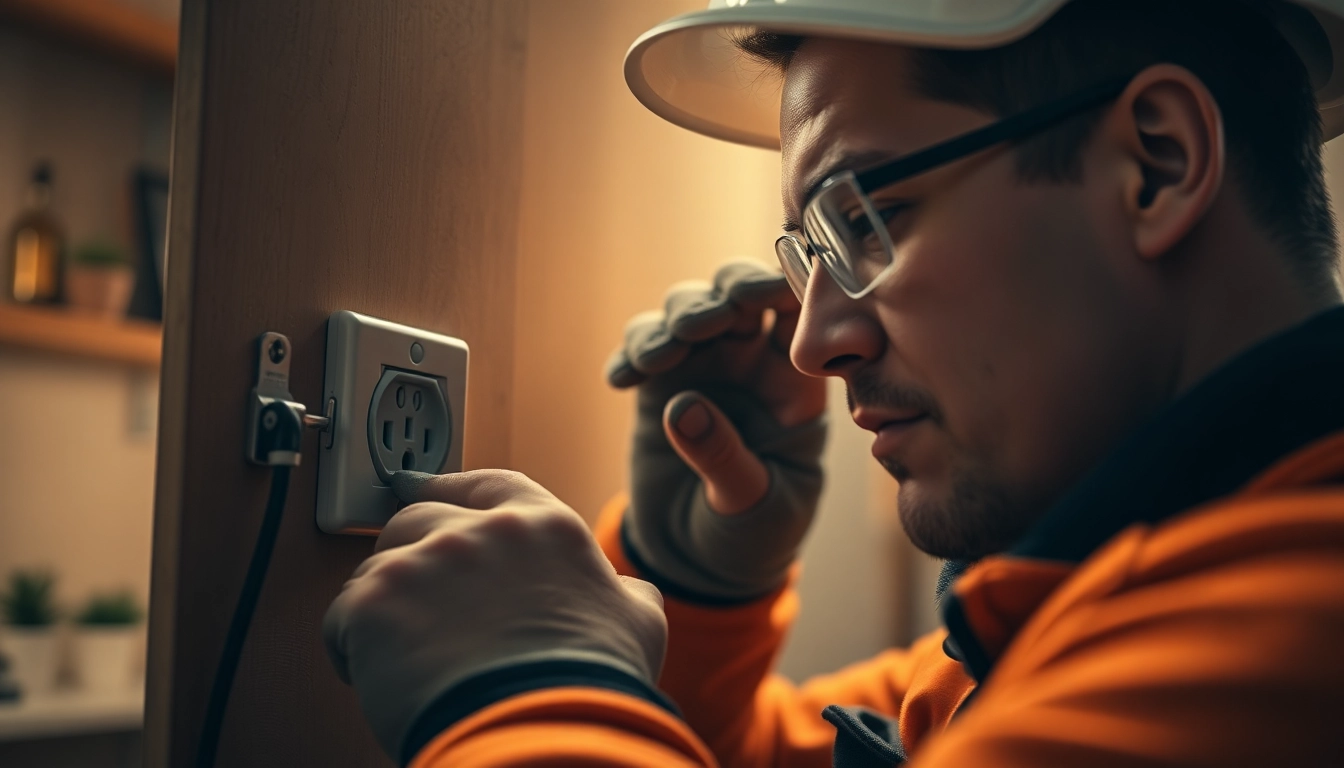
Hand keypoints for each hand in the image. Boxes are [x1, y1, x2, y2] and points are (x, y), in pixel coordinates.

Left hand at [322, 470, 666, 757]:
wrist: (544, 733)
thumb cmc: (592, 686)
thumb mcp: (637, 626)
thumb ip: (627, 594)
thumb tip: (632, 593)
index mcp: (544, 528)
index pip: (491, 484)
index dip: (453, 486)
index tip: (428, 486)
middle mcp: (482, 531)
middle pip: (418, 517)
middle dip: (411, 554)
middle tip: (415, 600)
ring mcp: (424, 562)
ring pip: (377, 567)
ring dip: (384, 607)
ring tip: (405, 656)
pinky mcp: (374, 604)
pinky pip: (342, 617)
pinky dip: (351, 647)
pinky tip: (378, 676)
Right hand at [606, 261, 827, 600]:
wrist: (703, 559)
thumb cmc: (754, 531)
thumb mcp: (751, 503)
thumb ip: (723, 457)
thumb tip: (684, 410)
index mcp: (795, 382)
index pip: (799, 314)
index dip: (784, 289)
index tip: (762, 292)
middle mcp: (751, 362)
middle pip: (740, 294)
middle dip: (721, 295)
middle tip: (702, 324)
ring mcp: (703, 367)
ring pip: (688, 308)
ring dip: (673, 321)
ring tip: (658, 360)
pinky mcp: (658, 384)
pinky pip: (642, 345)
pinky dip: (630, 352)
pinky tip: (622, 381)